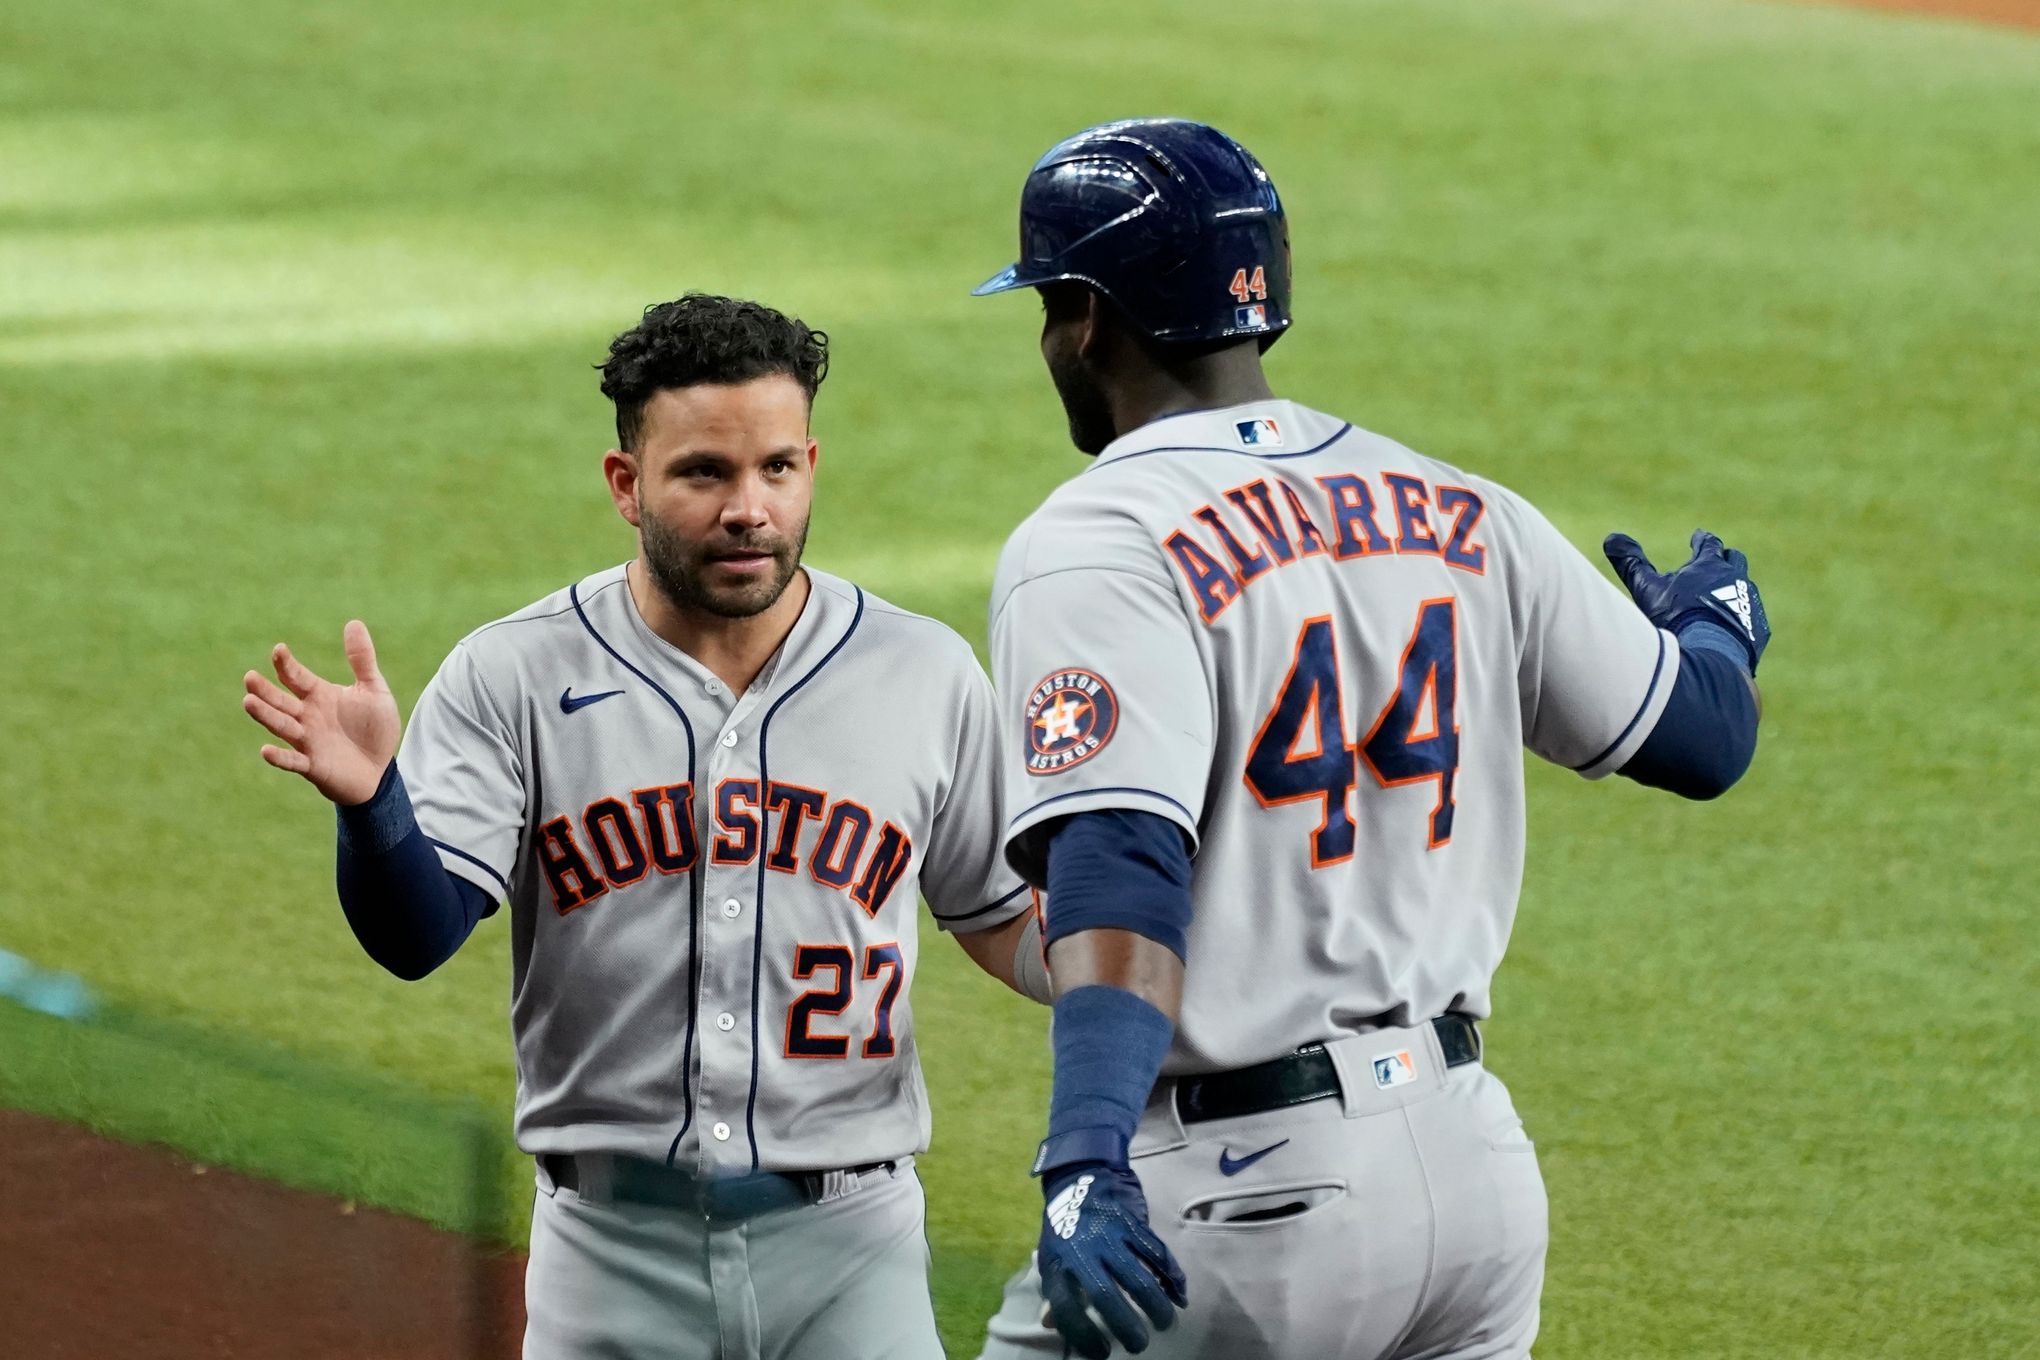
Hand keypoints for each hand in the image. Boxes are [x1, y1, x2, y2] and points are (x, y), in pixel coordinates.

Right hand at [241, 620, 400, 804]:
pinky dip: (280, 757)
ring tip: (249, 702)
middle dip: (265, 690)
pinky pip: (293, 762)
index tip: (279, 650)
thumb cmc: (374, 729)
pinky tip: (266, 750)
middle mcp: (307, 716)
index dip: (286, 664)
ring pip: (281, 726)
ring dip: (265, 715)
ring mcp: (307, 741)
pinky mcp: (313, 766)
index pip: (296, 677)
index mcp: (319, 695)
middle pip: (280, 700)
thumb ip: (362, 660)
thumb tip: (353, 622)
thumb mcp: (374, 691)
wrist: (381, 770)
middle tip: (250, 677)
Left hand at [1036, 1161, 1186, 1357]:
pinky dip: (1172, 1275)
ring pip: (1139, 1277)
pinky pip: (1156, 1253)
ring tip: (1165, 1322)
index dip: (1083, 1335)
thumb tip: (1050, 1322)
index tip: (1102, 1352)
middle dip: (1127, 1326)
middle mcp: (1083, 1250)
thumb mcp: (1050, 1257)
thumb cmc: (1063, 1226)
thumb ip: (1054, 1291)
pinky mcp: (1132, 1223)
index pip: (1066, 1308)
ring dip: (1156, 1305)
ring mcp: (1110, 1236)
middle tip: (1140, 1344)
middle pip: (1106, 1296)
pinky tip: (1180, 1293)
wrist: (1079, 1177)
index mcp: (1058, 1263)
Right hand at [1603, 528, 1770, 671]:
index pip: (1708, 543)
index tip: (1698, 536)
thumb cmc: (1677, 618)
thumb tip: (1611, 537)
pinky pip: (1753, 620)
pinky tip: (1731, 629)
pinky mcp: (1759, 629)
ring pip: (1746, 589)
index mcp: (1710, 565)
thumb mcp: (1647, 588)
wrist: (1711, 654)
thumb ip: (1631, 563)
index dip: (1702, 539)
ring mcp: (1751, 604)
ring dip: (1735, 590)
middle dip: (1725, 559)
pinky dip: (1741, 619)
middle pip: (1735, 560)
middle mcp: (1736, 579)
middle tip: (1719, 560)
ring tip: (1723, 599)